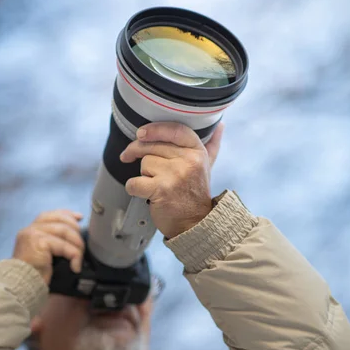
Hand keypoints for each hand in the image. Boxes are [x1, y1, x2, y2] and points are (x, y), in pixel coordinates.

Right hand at [12, 210, 84, 284]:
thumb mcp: (44, 253)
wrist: (22, 284)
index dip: (67, 214)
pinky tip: (75, 266)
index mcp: (30, 229)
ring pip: (64, 231)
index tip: (80, 218)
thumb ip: (53, 240)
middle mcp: (30, 228)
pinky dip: (74, 255)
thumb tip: (73, 232)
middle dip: (75, 230)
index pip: (51, 215)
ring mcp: (33, 233)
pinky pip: (64, 245)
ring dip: (77, 245)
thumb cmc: (34, 273)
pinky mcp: (39, 242)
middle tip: (81, 245)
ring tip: (79, 258)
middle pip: (60, 220)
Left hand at [119, 122, 223, 238]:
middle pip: (151, 145)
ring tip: (156, 184)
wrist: (195, 224)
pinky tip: (144, 193)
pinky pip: (134, 182)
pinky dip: (134, 189)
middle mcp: (188, 161)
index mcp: (197, 152)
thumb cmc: (195, 193)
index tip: (140, 133)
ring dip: (143, 174)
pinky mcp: (160, 190)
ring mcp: (174, 175)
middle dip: (137, 151)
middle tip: (129, 156)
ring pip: (143, 163)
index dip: (154, 129)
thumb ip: (212, 145)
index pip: (174, 129)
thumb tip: (220, 125)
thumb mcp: (207, 166)